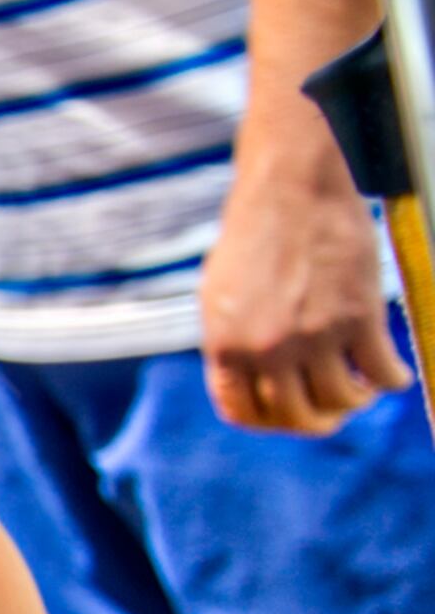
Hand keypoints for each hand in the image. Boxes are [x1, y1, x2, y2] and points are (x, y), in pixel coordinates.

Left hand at [203, 94, 407, 435]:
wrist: (291, 192)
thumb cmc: (255, 237)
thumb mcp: (220, 297)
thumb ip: (232, 342)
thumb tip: (250, 383)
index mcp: (225, 345)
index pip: (244, 413)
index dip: (271, 421)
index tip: (292, 412)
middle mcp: (265, 348)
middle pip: (296, 416)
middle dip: (319, 420)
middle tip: (336, 406)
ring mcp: (312, 336)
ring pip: (341, 400)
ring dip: (357, 398)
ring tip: (363, 383)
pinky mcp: (357, 318)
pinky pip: (381, 372)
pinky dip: (392, 380)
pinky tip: (392, 374)